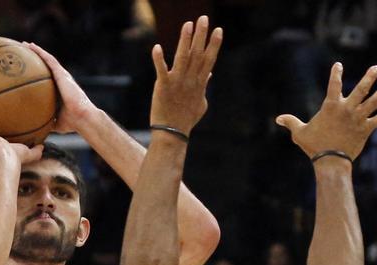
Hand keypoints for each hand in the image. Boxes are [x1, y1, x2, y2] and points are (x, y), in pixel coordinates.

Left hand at [23, 43, 96, 133]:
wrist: (82, 118)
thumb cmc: (73, 122)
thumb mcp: (56, 122)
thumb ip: (47, 122)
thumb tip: (37, 130)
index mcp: (60, 90)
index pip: (47, 78)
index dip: (38, 71)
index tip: (27, 68)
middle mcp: (62, 80)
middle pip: (47, 65)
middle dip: (36, 58)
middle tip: (24, 52)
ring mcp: (62, 76)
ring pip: (47, 59)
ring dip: (36, 51)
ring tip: (25, 45)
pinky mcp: (62, 74)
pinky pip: (49, 60)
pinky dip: (40, 52)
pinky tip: (31, 47)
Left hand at [148, 15, 222, 134]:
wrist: (172, 134)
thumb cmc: (186, 119)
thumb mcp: (201, 103)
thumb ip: (205, 86)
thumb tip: (210, 74)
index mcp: (200, 83)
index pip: (209, 59)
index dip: (214, 44)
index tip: (218, 29)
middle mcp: (190, 80)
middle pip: (198, 54)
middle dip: (201, 35)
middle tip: (203, 18)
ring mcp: (177, 83)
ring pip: (183, 57)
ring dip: (185, 40)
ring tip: (188, 24)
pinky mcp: (163, 86)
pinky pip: (161, 70)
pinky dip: (159, 59)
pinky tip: (157, 47)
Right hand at [276, 63, 376, 160]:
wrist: (331, 161)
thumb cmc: (314, 146)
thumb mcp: (300, 133)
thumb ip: (291, 123)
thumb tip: (278, 119)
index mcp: (331, 107)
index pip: (334, 85)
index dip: (335, 74)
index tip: (338, 65)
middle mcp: (347, 109)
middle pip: (361, 89)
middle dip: (369, 77)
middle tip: (376, 68)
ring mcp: (358, 119)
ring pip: (374, 102)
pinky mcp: (365, 130)